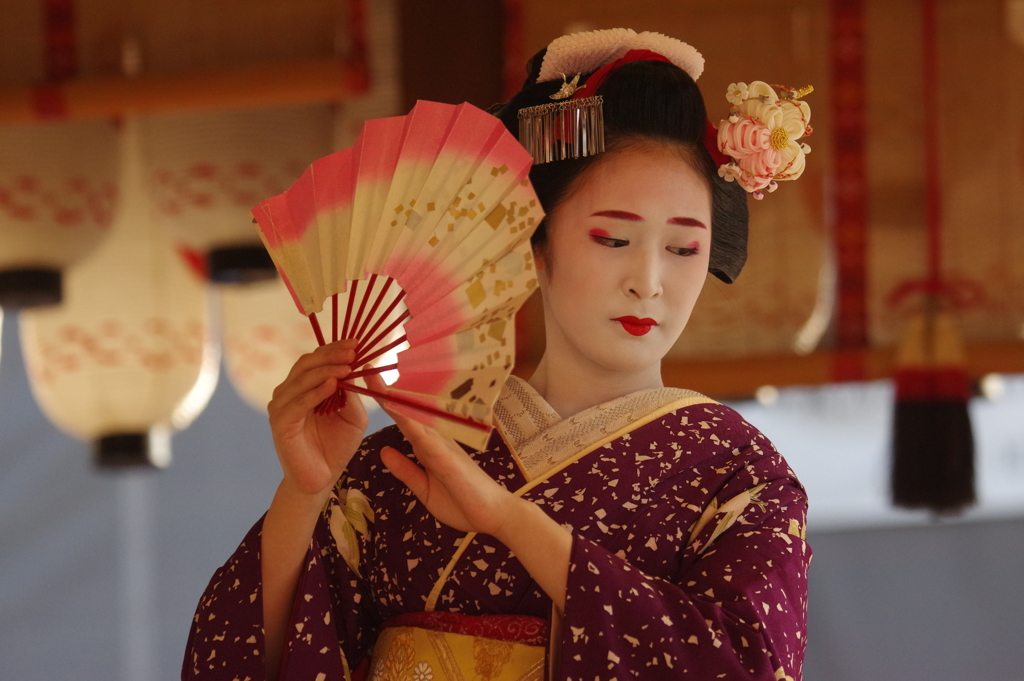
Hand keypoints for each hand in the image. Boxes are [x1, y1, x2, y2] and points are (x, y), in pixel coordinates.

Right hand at [267, 339, 368, 497]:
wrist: (321, 479)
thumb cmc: (336, 447)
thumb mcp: (352, 415)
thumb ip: (352, 392)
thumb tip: (359, 366)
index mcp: (304, 387)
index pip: (316, 359)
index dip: (335, 349)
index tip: (357, 343)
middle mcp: (289, 392)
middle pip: (307, 364)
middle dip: (331, 355)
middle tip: (353, 351)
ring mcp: (282, 407)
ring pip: (302, 380)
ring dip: (326, 370)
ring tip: (347, 366)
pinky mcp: (280, 423)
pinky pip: (298, 403)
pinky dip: (315, 392)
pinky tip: (332, 384)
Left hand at [368, 375, 522, 538]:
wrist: (494, 515)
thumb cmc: (463, 502)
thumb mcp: (424, 488)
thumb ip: (406, 470)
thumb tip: (384, 451)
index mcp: (429, 447)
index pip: (404, 421)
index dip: (387, 404)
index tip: (369, 386)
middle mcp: (435, 440)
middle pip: (408, 412)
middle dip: (387, 391)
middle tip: (367, 369)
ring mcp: (442, 446)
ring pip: (415, 418)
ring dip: (396, 399)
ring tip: (376, 380)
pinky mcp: (447, 458)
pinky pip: (425, 438)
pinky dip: (410, 423)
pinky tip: (396, 410)